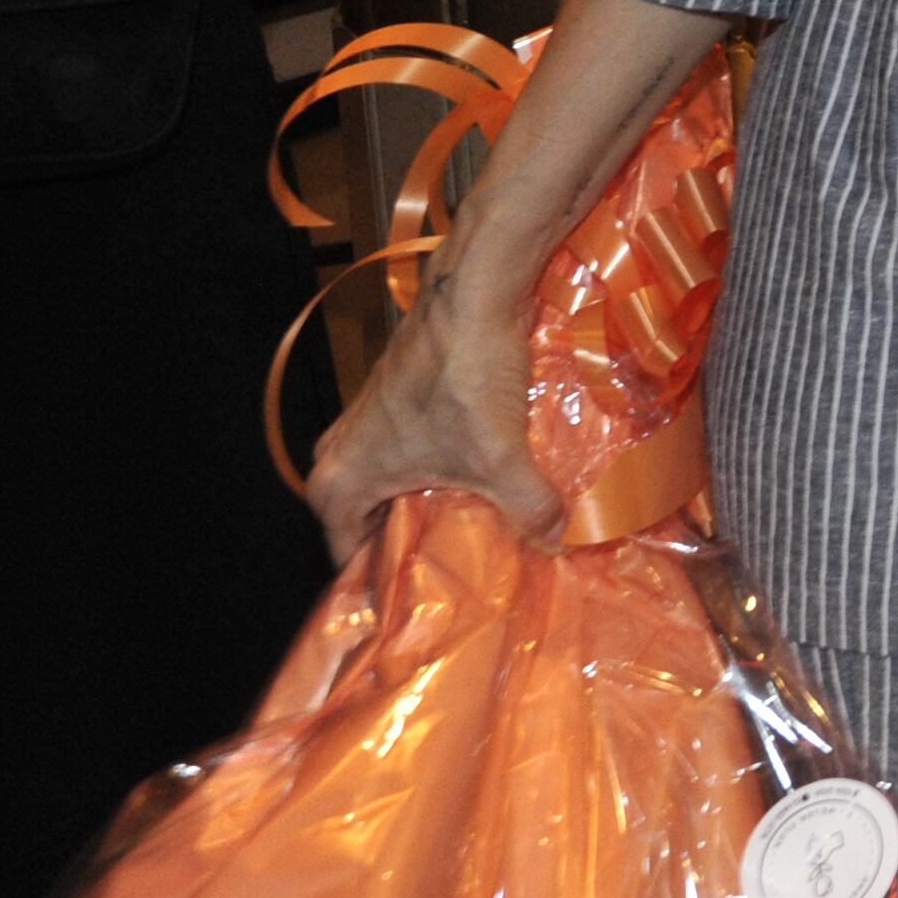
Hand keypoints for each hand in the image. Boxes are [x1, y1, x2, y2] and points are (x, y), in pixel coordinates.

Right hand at [303, 252, 561, 557]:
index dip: (388, 584)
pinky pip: (410, 457)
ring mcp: (365, 425)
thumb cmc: (465, 379)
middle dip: (414, 547)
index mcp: (340, 483)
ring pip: (394, 487)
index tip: (427, 603)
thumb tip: (558, 542)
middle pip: (372, 524)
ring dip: (430, 506)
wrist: (473, 293)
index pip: (351, 559)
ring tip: (476, 535)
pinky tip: (480, 485)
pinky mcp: (396, 401)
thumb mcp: (501, 457)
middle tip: (461, 573)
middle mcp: (340, 455)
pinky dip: (439, 473)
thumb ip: (529, 509)